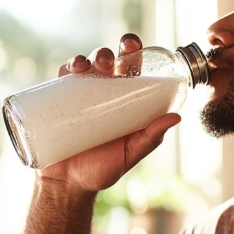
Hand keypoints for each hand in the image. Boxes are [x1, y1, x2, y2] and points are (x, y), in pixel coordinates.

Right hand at [37, 34, 180, 192]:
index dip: (133, 51)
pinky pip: (61, 79)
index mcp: (123, 100)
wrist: (67, 186)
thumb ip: (150, 138)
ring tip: (89, 67)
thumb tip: (176, 117)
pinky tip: (70, 70)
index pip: (130, 68)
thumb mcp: (130, 154)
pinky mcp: (57, 102)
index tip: (135, 47)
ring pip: (83, 66)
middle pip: (105, 62)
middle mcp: (101, 93)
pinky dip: (66, 69)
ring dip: (87, 57)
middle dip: (107, 53)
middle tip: (109, 61)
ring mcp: (78, 96)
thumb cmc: (102, 170)